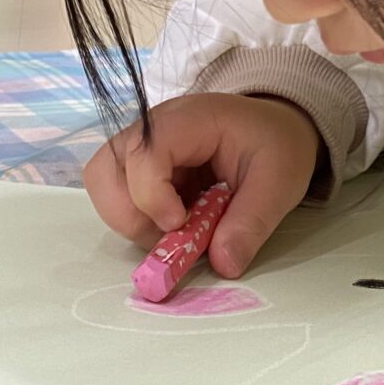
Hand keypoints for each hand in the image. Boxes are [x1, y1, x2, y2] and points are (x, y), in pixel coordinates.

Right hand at [85, 92, 321, 277]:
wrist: (276, 128)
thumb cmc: (277, 144)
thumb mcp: (280, 181)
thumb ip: (252, 222)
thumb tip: (223, 264)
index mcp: (190, 120)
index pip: (144, 151)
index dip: (151, 195)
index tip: (180, 224)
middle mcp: (155, 128)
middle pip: (106, 168)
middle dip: (131, 215)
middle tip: (172, 234)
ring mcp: (143, 146)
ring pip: (104, 184)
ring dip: (131, 220)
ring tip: (175, 230)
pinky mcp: (141, 167)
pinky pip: (118, 195)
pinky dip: (139, 219)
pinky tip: (175, 222)